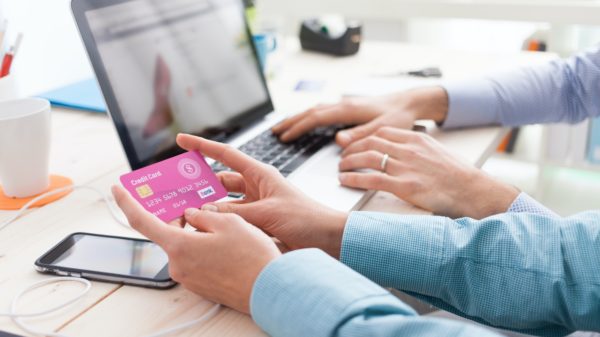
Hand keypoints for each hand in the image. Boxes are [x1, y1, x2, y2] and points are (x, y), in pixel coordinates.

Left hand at [112, 186, 280, 313]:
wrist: (269, 290)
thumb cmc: (252, 257)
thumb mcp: (229, 222)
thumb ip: (204, 215)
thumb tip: (191, 215)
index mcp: (179, 246)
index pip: (142, 221)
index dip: (127, 202)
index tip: (117, 190)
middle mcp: (178, 265)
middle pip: (168, 232)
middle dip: (178, 216)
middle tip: (191, 201)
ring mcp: (189, 278)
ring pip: (185, 246)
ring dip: (195, 232)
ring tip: (219, 222)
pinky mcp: (201, 285)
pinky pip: (195, 259)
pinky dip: (203, 247)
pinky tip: (224, 241)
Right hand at [176, 134, 347, 257]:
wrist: (328, 239)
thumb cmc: (307, 218)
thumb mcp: (267, 213)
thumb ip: (235, 212)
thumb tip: (204, 212)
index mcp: (260, 175)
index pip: (225, 155)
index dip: (202, 146)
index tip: (182, 140)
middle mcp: (256, 188)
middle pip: (220, 181)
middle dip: (200, 184)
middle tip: (177, 188)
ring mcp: (256, 206)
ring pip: (224, 203)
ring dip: (208, 208)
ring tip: (184, 211)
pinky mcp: (258, 224)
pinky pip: (233, 220)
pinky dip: (220, 224)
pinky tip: (206, 230)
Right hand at [271, 87, 448, 146]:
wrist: (410, 102)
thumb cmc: (399, 116)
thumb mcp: (382, 129)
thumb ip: (360, 136)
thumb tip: (338, 141)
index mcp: (348, 110)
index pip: (316, 118)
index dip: (298, 127)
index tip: (284, 137)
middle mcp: (343, 105)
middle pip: (309, 112)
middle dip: (290, 121)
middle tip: (273, 132)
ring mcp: (345, 105)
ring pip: (314, 110)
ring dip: (297, 118)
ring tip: (283, 127)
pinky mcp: (348, 108)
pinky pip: (322, 112)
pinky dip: (309, 117)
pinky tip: (306, 122)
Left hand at [338, 127, 519, 218]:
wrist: (474, 190)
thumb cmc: (458, 175)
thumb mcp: (437, 152)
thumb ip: (416, 149)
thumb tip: (400, 153)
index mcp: (416, 139)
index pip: (382, 132)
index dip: (364, 138)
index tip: (356, 144)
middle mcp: (409, 150)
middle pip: (370, 142)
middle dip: (352, 149)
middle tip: (343, 157)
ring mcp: (406, 167)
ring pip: (367, 158)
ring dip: (349, 162)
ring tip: (341, 168)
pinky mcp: (404, 186)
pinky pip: (371, 179)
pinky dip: (354, 179)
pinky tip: (345, 180)